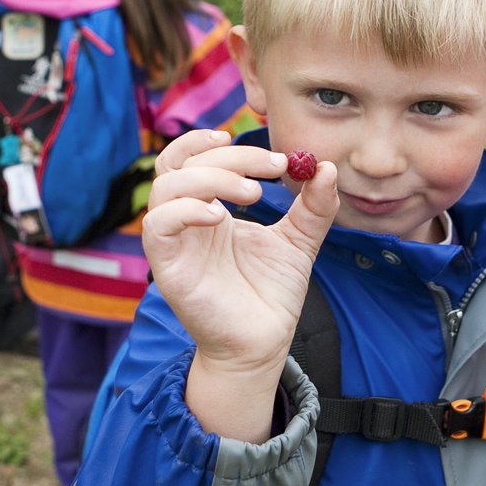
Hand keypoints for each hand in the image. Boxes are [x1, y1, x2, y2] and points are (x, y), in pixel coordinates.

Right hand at [144, 129, 338, 440]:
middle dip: (232, 157)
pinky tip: (220, 217)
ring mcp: (174, 242)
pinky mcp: (167, 266)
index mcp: (208, 208)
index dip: (216, 142)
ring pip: (165, 187)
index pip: (193, 157)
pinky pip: (157, 225)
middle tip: (275, 166)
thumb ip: (313, 206)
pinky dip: (186, 210)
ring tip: (253, 192)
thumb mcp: (299, 241)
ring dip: (210, 177)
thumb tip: (327, 167)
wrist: (263, 343)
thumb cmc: (271, 294)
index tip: (265, 150)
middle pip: (183, 163)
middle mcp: (185, 220)